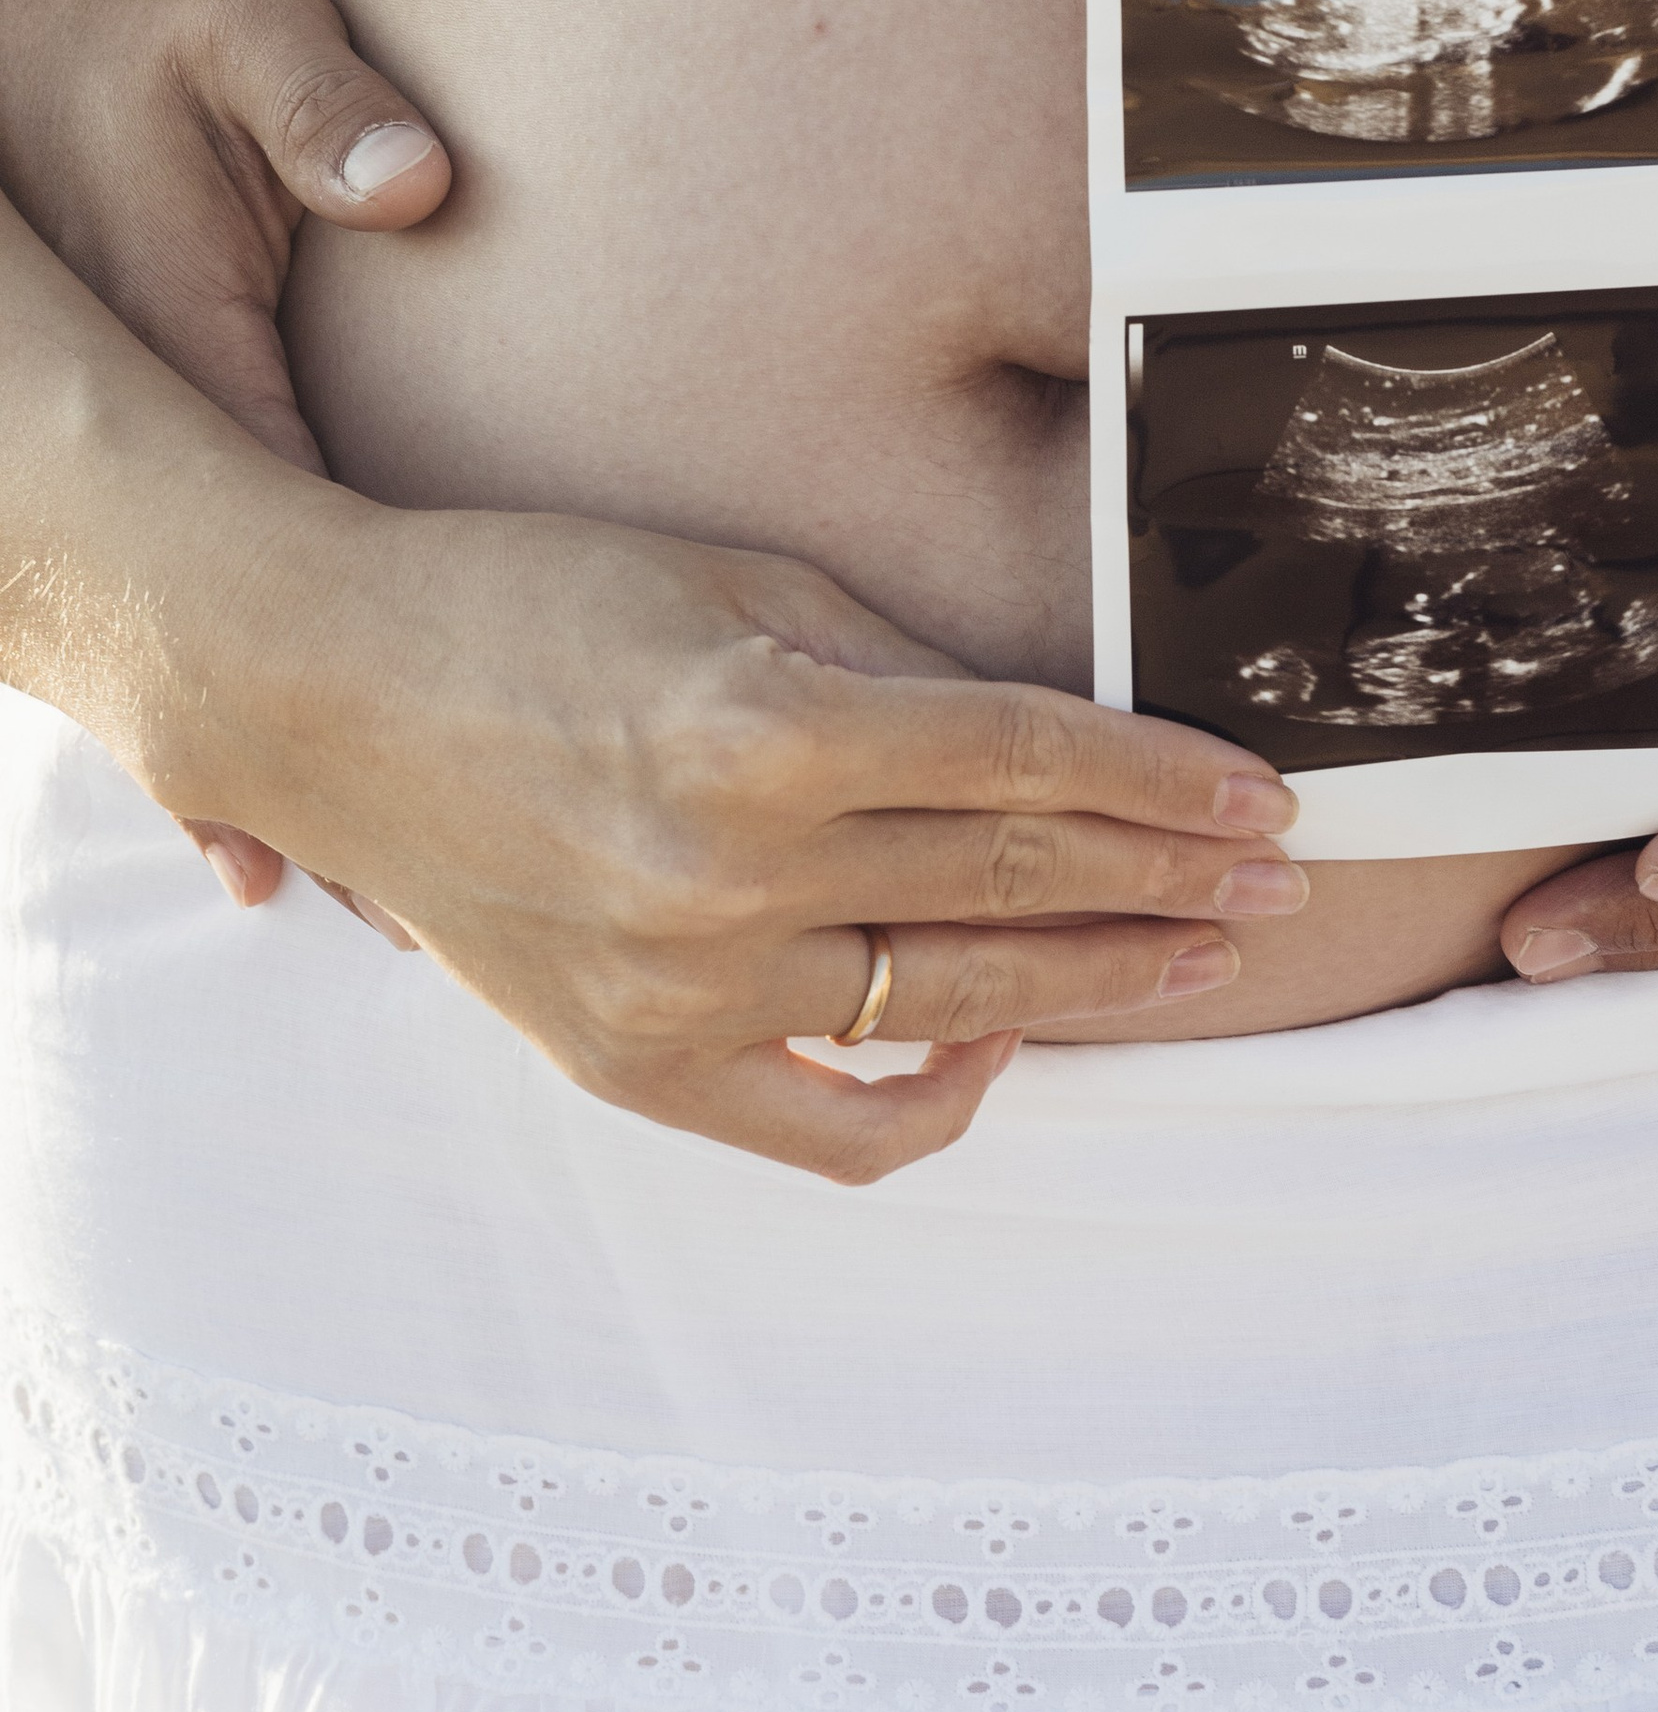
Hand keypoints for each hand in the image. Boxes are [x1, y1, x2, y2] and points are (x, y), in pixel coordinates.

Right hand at [0, 0, 453, 916]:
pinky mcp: (161, 449)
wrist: (46, 24)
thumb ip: (321, 107)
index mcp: (192, 365)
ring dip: (285, 769)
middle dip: (316, 792)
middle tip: (407, 940)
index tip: (382, 841)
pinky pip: (212, 604)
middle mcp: (158, 446)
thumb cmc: (164, 31)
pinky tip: (298, 813)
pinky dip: (258, 704)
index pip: (278, 563)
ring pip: (215, 652)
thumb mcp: (241, 43)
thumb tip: (410, 180)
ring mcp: (145, 465)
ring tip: (381, 918)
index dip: (342, 701)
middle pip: (242, 650)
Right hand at [167, 494, 1305, 1183]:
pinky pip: (828, 1131)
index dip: (1163, 781)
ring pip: (949, 1008)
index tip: (1259, 793)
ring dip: (1098, 984)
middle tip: (1277, 878)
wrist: (325, 693)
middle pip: (1013, 885)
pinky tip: (1004, 1053)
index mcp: (765, 727)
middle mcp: (729, 873)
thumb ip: (901, 664)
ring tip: (1199, 958)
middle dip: (1170, 879)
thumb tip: (1060, 724)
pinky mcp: (630, 1065)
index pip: (1027, 761)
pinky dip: (933, 1107)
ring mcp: (678, 988)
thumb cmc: (535, 601)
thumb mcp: (739, 580)